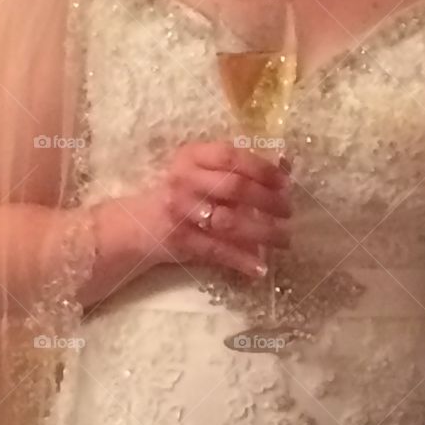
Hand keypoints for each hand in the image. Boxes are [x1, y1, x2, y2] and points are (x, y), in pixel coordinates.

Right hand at [96, 141, 291, 278]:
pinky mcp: (180, 240)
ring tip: (285, 239)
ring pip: (229, 221)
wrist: (135, 225)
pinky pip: (217, 251)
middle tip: (288, 211)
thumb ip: (240, 168)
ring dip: (262, 232)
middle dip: (268, 200)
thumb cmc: (182, 193)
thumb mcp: (203, 172)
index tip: (286, 182)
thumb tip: (286, 164)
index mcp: (191, 156)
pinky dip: (242, 260)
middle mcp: (183, 180)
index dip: (262, 168)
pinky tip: (261, 268)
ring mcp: (180, 211)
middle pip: (234, 187)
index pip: (231, 156)